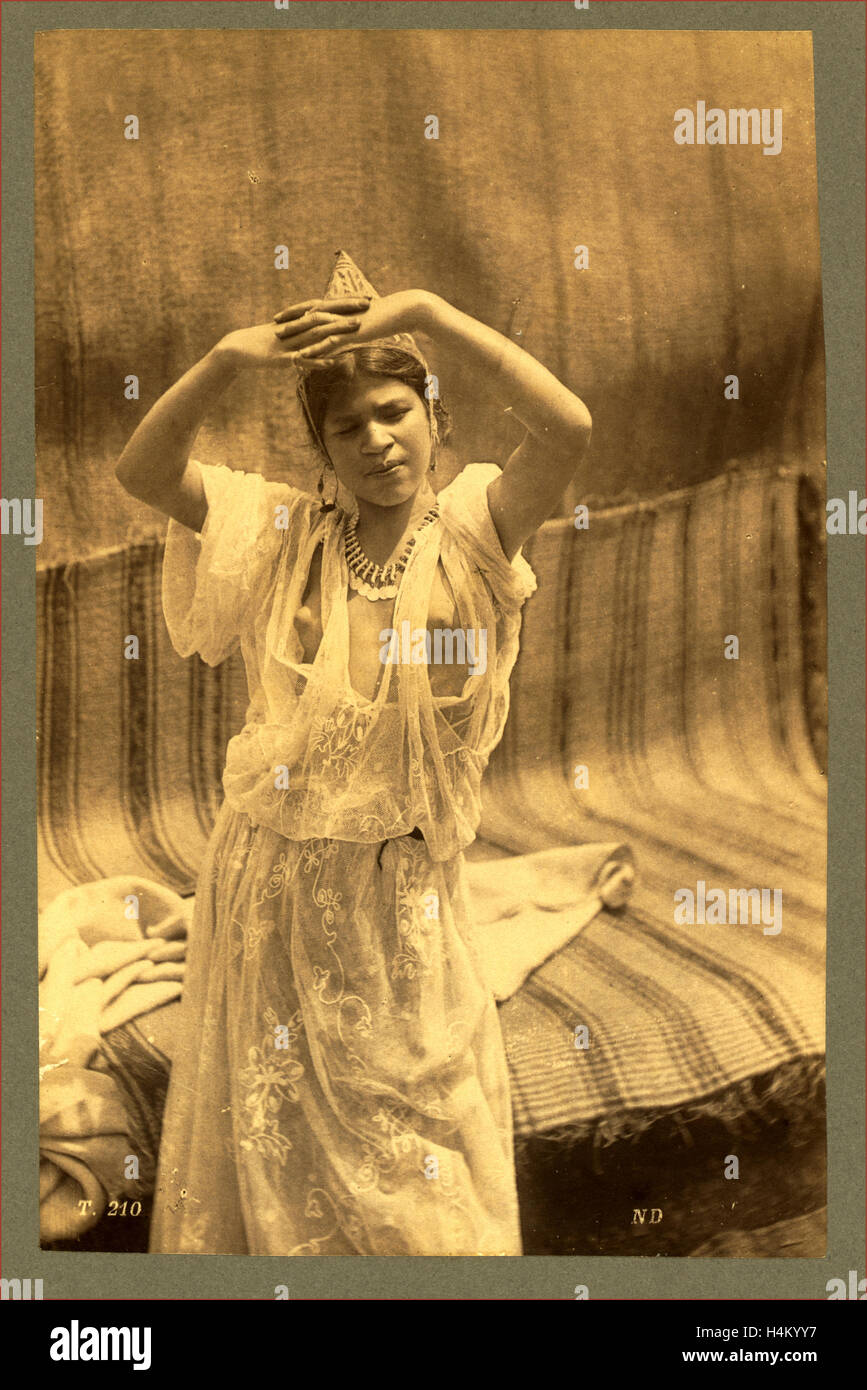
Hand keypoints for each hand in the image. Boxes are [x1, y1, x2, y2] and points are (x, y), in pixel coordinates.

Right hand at [216, 297, 370, 370]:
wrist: (236, 348)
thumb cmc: (261, 342)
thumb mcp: (285, 335)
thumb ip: (302, 331)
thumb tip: (320, 328)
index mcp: (295, 320)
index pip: (323, 308)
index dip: (344, 303)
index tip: (364, 299)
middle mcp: (294, 327)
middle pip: (323, 315)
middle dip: (346, 310)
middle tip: (367, 305)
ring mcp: (288, 342)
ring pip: (315, 334)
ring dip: (336, 330)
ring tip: (355, 328)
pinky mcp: (280, 358)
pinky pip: (301, 359)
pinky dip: (316, 360)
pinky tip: (331, 361)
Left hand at [273, 290, 431, 362]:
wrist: (403, 311)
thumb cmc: (388, 315)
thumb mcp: (368, 320)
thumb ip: (355, 324)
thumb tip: (350, 329)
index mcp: (342, 307)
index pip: (313, 306)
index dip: (297, 310)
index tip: (283, 315)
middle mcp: (339, 312)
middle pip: (308, 315)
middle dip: (290, 321)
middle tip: (273, 326)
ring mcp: (344, 322)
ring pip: (314, 328)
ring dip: (296, 334)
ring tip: (280, 341)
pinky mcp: (351, 333)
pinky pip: (327, 342)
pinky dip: (313, 349)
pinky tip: (302, 356)